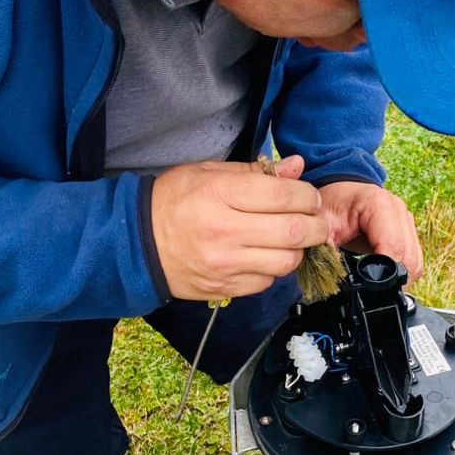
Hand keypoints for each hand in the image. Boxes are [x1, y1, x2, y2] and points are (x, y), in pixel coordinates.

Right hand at [151, 155, 328, 299]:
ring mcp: (225, 264)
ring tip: (292, 239)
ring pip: (286, 262)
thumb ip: (255, 171)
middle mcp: (225, 231)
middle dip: (316, 226)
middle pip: (293, 232)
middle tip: (317, 220)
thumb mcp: (208, 172)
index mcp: (220, 194)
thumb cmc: (174, 200)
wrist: (138, 243)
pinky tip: (266, 256)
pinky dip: (274, 269)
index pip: (283, 196)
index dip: (307, 196)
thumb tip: (296, 167)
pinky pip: (267, 282)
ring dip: (297, 250)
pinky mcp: (225, 287)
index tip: (310, 197)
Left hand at [319, 182, 423, 282]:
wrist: (336, 193)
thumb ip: (327, 251)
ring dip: (399, 280)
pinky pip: (413, 260)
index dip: (385, 273)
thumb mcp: (321, 227)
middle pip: (408, 258)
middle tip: (370, 295)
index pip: (393, 246)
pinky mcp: (408, 231)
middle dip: (392, 281)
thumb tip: (333, 279)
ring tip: (377, 288)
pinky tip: (383, 277)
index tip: (369, 289)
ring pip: (415, 262)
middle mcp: (398, 210)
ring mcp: (406, 220)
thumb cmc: (328, 205)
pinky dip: (401, 274)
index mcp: (378, 204)